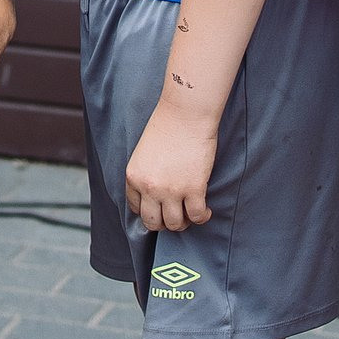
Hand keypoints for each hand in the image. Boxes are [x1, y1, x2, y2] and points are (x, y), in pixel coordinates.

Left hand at [125, 103, 218, 233]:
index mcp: (133, 176)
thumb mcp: (144, 153)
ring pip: (175, 224)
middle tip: (175, 215)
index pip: (135, 208)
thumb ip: (145, 174)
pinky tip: (205, 210)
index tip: (159, 209)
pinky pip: (197, 216)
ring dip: (183, 222)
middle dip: (164, 223)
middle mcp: (149, 187)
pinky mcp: (194, 189)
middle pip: (153, 222)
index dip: (149, 211)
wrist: (186, 113)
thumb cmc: (167, 126)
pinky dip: (202, 217)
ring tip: (190, 213)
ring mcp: (171, 190)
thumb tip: (156, 196)